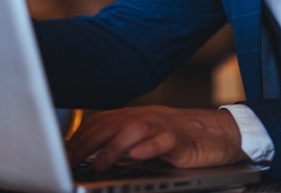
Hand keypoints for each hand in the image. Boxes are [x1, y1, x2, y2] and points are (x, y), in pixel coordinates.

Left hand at [65, 106, 245, 170]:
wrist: (221, 132)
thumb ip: (122, 141)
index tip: (60, 153)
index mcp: (135, 117)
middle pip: (110, 124)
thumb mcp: (148, 137)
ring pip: (134, 130)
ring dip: (113, 147)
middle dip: (86, 142)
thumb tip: (89, 155)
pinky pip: (164, 141)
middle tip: (68, 160)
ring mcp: (164, 127)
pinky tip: (137, 156)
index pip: (100, 121)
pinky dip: (149, 147)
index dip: (78, 136)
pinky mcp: (182, 140)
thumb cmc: (182, 137)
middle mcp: (146, 118)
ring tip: (99, 164)